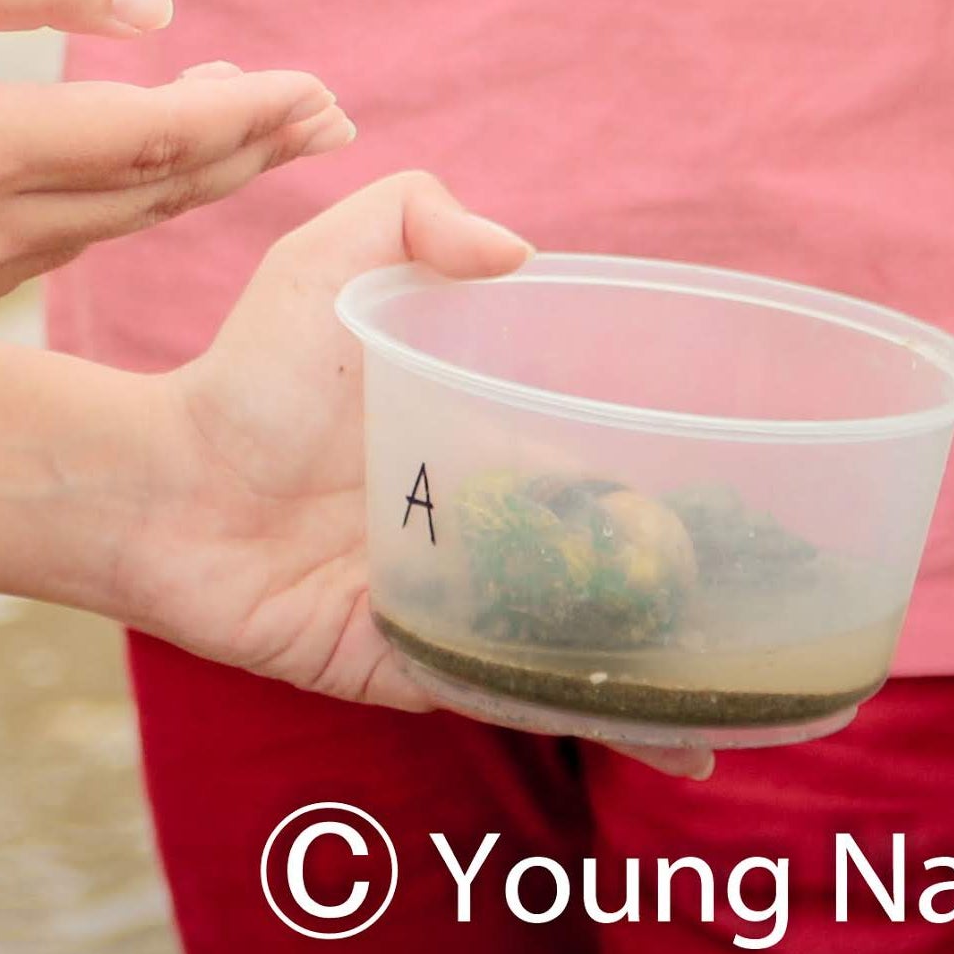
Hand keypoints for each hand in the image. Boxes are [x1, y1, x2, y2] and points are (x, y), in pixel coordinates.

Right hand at [0, 0, 352, 337]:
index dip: (239, 112)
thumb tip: (156, 14)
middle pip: (141, 201)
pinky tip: (130, 158)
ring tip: (256, 122)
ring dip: (179, 177)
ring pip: (97, 232)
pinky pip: (37, 251)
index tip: (318, 88)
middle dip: (243, 151)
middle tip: (330, 114)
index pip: (142, 141)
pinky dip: (98, 205)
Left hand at [124, 178, 712, 774]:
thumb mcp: (325, 261)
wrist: (168, 485)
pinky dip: (612, 722)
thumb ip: (409, 214)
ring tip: (764, 674)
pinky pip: (531, 699)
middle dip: (694, 573)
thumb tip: (521, 250)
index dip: (666, 464)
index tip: (753, 481)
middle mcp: (481, 518)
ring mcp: (461, 599)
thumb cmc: (248, 370)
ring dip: (674, 656)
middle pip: (611, 553)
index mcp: (476, 431)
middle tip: (784, 590)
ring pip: (590, 634)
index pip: (596, 452)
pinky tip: (691, 739)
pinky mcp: (431, 666)